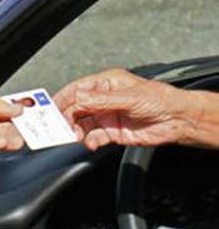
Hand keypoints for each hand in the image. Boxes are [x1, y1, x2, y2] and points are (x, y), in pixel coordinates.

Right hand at [53, 68, 197, 149]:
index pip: (76, 90)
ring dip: (75, 131)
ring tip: (74, 137)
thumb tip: (77, 98)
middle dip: (66, 117)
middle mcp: (102, 100)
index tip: (50, 109)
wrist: (179, 120)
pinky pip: (93, 137)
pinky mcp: (112, 132)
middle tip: (59, 127)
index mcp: (105, 83)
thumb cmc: (160, 99)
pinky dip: (88, 142)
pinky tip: (89, 144)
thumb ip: (100, 100)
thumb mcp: (128, 97)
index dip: (62, 99)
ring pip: (81, 124)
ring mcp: (106, 116)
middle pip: (75, 108)